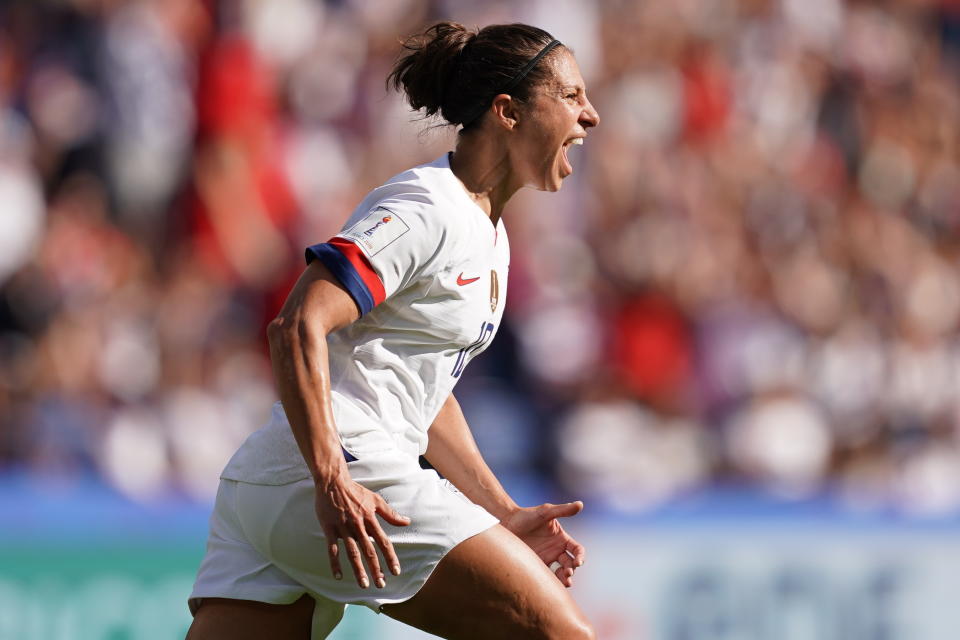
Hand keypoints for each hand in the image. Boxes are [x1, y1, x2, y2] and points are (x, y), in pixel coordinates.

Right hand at [314, 471, 409, 588]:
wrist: (333, 482)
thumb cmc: (356, 491)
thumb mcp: (376, 500)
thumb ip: (390, 514)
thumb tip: (407, 522)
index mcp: (370, 519)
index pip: (383, 542)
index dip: (390, 558)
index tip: (395, 572)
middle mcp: (358, 525)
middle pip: (369, 551)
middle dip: (376, 569)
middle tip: (381, 585)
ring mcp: (343, 528)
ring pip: (352, 553)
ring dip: (358, 570)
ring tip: (363, 585)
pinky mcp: (329, 529)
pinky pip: (332, 549)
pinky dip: (335, 563)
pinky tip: (339, 576)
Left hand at [500, 501, 585, 587]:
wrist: (507, 523)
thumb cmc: (527, 515)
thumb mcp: (545, 512)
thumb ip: (562, 510)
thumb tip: (580, 504)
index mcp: (562, 538)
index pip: (577, 549)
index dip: (580, 556)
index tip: (578, 562)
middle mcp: (556, 550)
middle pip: (570, 563)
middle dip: (571, 570)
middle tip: (568, 573)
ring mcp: (546, 558)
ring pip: (560, 573)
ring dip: (565, 579)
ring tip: (566, 583)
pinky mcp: (535, 564)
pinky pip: (546, 576)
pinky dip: (551, 582)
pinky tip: (550, 585)